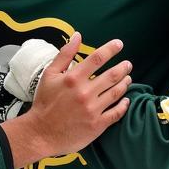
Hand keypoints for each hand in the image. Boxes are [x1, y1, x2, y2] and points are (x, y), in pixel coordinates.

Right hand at [1, 34, 130, 168]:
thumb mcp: (49, 75)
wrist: (40, 132)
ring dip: (125, 83)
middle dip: (123, 67)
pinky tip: (126, 100)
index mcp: (73, 78)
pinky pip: (116, 113)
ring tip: (128, 78)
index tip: (119, 44)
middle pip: (112, 75)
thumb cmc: (44, 102)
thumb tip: (77, 36)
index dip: (111, 49)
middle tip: (127, 64)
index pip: (97, 58)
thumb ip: (64, 54)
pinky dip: (124, 105)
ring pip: (116, 93)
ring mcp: (92, 110)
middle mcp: (85, 93)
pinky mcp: (97, 125)